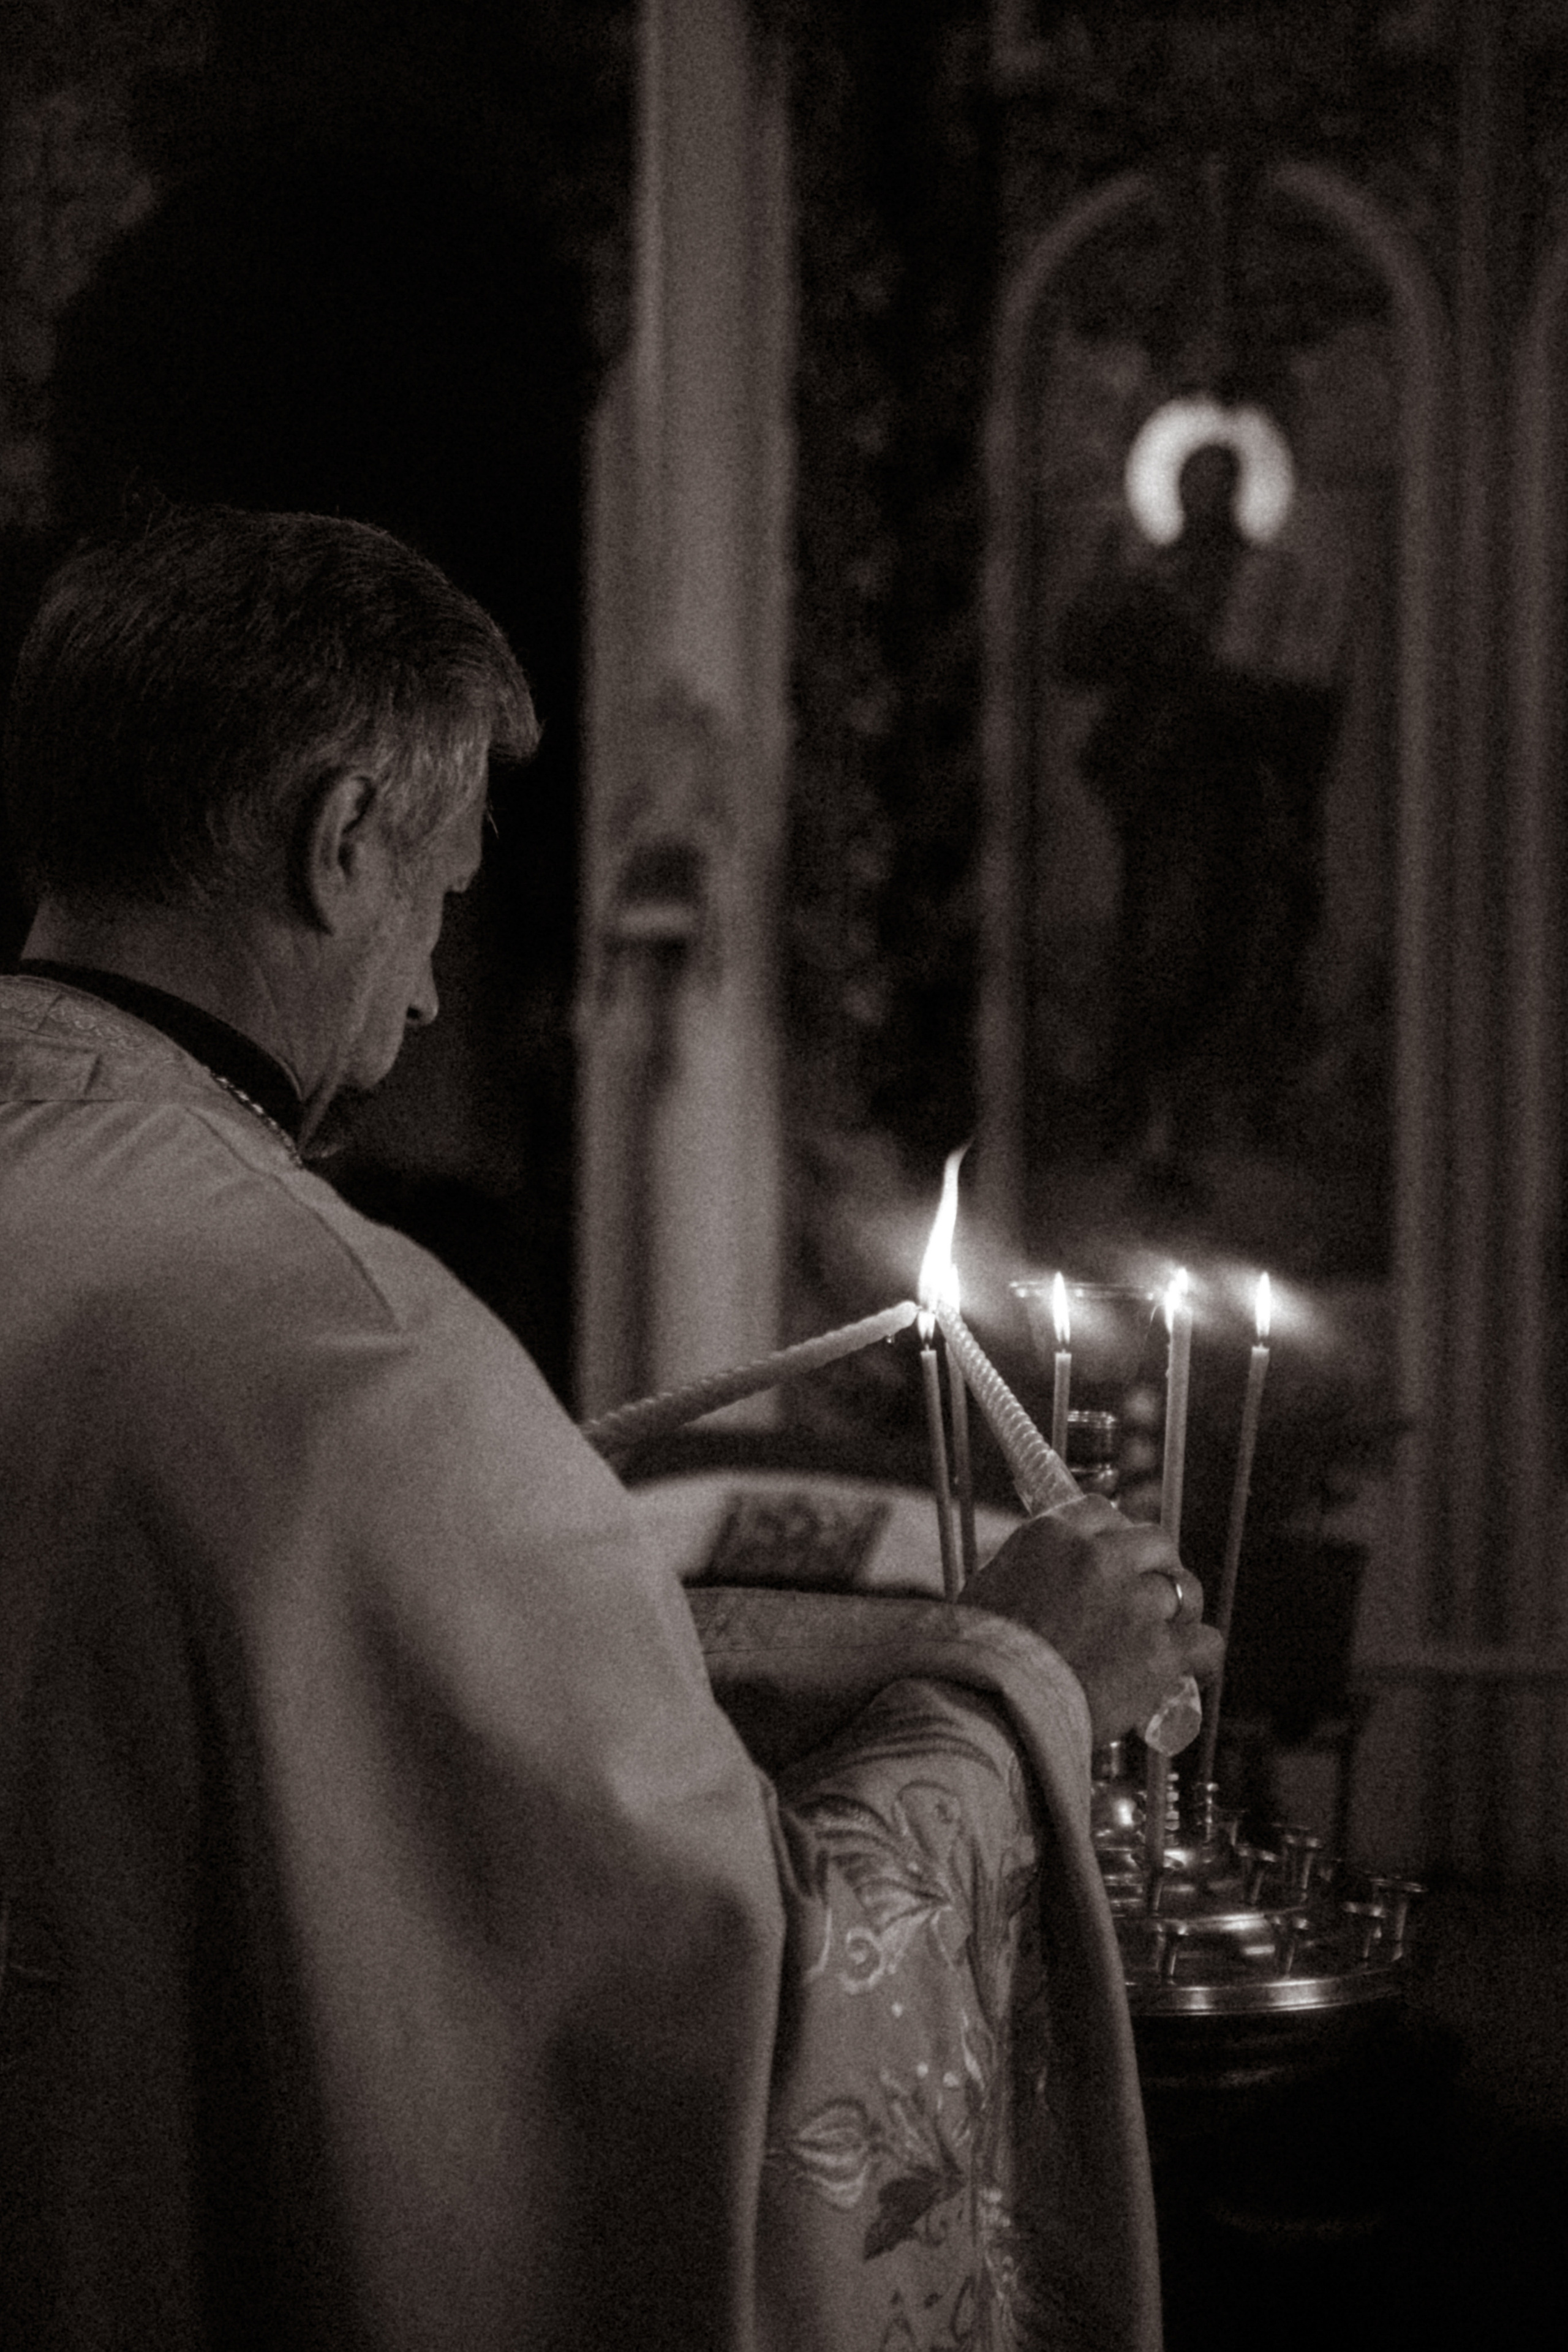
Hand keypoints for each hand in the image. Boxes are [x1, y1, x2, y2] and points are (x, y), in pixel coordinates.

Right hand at [959, 1495, 1223, 1744]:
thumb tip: (1050, 1574)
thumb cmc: (979, 1655)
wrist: (991, 1706)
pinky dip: (1201, 1656)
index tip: (1115, 1559)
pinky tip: (1188, 1670)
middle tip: (1145, 1599)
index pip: (1103, 1511)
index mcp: (1054, 1534)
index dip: (1115, 1537)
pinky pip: (1206, 1642)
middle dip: (1155, 1568)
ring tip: (1164, 1638)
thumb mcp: (992, 1584)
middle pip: (1155, 1542)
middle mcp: (1100, 1557)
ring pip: (1184, 1589)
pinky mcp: (1160, 1652)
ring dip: (1177, 1613)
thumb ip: (1030, 1567)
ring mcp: (1135, 1603)